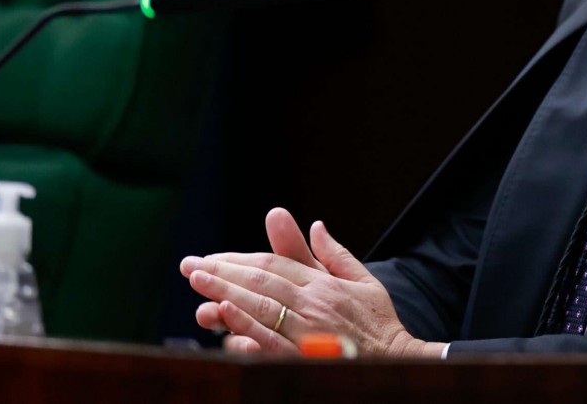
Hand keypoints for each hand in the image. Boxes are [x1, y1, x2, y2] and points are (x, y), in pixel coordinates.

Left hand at [180, 207, 443, 357]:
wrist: (396, 362)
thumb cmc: (377, 323)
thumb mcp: (363, 280)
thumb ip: (334, 254)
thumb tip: (315, 225)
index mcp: (324, 283)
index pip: (274, 263)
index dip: (239, 258)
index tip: (210, 257)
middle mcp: (314, 301)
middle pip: (261, 280)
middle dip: (222, 271)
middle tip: (190, 266)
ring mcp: (308, 329)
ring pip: (261, 305)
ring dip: (226, 291)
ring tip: (198, 283)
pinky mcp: (304, 355)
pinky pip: (270, 338)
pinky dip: (246, 324)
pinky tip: (225, 313)